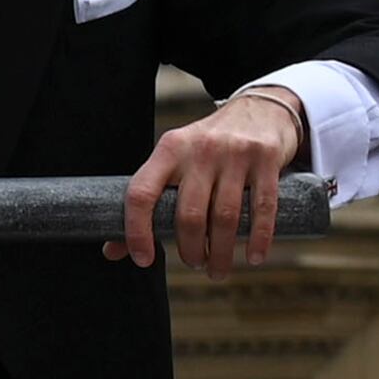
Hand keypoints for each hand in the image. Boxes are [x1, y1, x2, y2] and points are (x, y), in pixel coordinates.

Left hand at [115, 88, 304, 277]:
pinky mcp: (266, 158)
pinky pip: (262, 209)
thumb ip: (147, 202)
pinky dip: (258, 239)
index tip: (144, 259)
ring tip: (217, 269)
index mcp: (168, 149)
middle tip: (195, 264)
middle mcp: (199, 149)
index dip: (137, 231)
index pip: (141, 193)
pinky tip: (253, 257)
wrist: (260, 109)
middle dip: (191, 251)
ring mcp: (234, 153)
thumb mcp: (173, 161)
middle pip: (188, 215)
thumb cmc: (208, 147)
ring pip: (224, 218)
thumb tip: (113, 250)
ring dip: (221, 253)